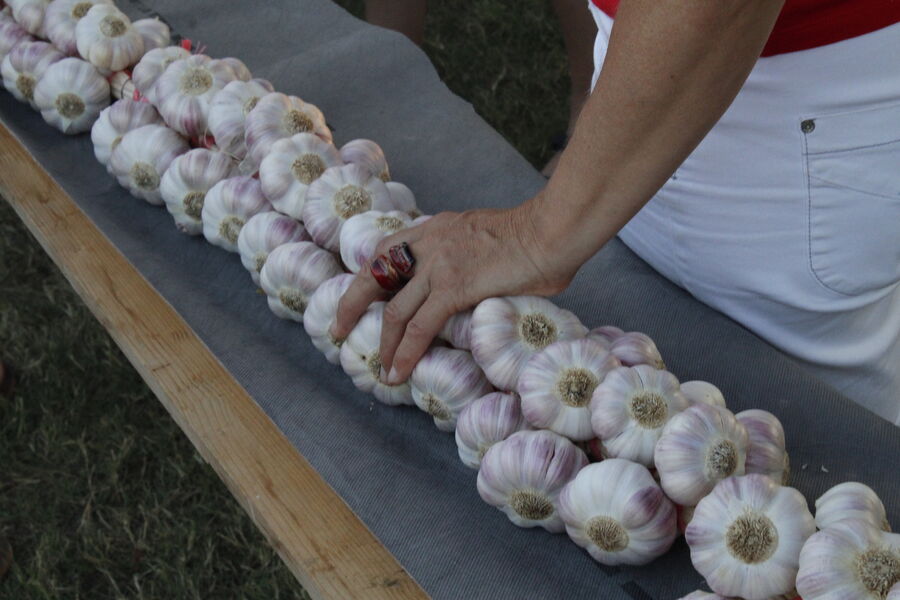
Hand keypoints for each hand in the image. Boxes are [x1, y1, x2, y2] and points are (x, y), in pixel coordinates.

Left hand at [330, 198, 574, 384]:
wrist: (554, 230)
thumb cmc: (542, 236)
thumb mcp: (494, 237)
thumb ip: (478, 255)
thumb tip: (487, 278)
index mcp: (439, 228)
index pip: (391, 248)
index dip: (372, 273)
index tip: (363, 294)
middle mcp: (431, 242)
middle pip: (375, 272)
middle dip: (353, 303)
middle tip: (339, 327)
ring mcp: (440, 265)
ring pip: (395, 308)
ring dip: (383, 341)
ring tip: (379, 367)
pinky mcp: (454, 288)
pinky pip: (420, 326)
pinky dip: (405, 352)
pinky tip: (399, 371)